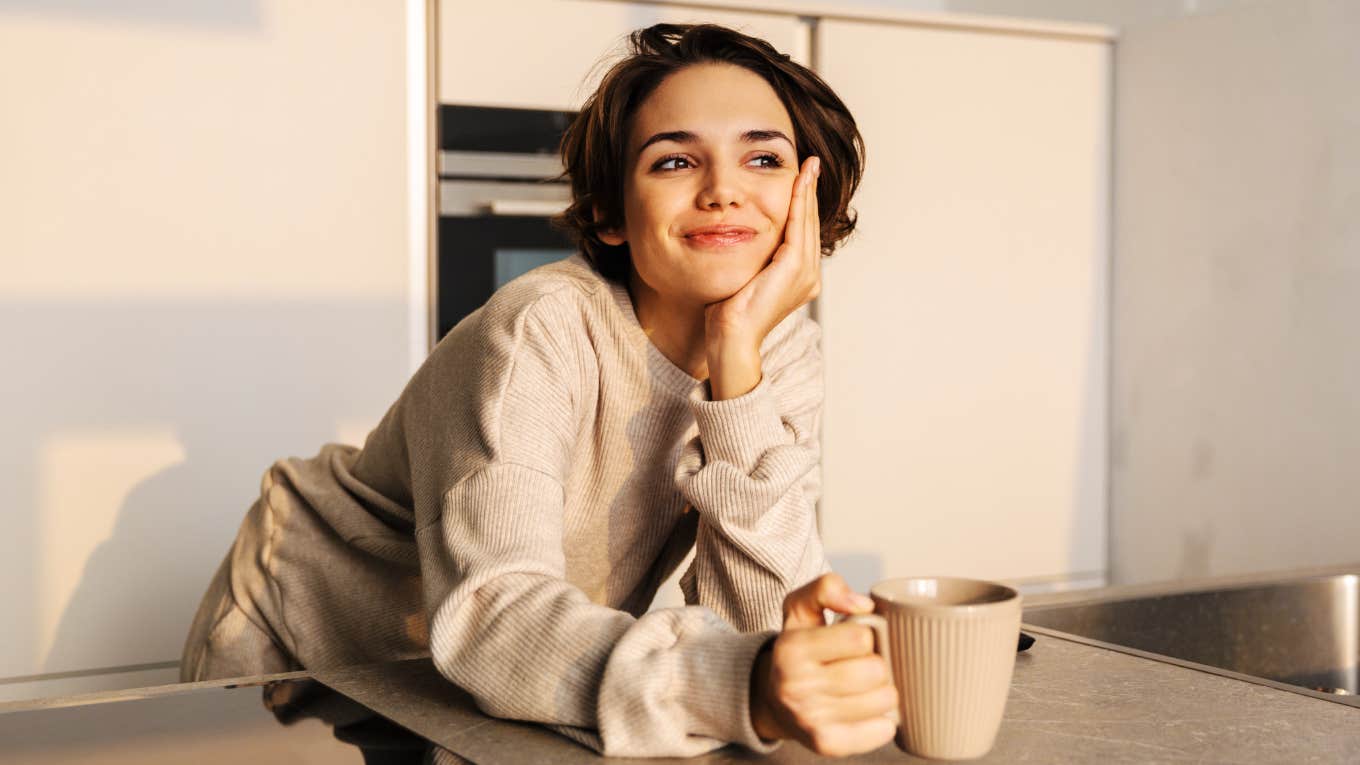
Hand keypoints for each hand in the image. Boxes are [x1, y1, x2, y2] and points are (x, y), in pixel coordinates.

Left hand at [705, 156, 822, 399]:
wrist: (730, 337)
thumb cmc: (729, 314)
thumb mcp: (745, 278)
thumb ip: (754, 259)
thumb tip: (739, 238)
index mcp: (799, 279)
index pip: (803, 233)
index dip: (803, 204)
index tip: (802, 178)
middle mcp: (808, 276)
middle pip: (810, 224)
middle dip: (810, 192)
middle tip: (810, 164)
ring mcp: (804, 273)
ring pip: (807, 222)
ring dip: (807, 191)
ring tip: (807, 167)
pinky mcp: (794, 268)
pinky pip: (798, 226)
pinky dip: (799, 202)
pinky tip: (797, 183)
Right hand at [749, 572, 897, 756]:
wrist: (773, 700)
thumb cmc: (797, 650)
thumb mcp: (801, 607)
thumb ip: (827, 587)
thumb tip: (862, 604)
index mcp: (791, 648)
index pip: (860, 638)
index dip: (866, 635)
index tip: (856, 640)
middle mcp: (796, 686)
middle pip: (875, 671)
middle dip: (877, 664)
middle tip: (864, 664)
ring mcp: (811, 719)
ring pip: (883, 701)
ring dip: (883, 691)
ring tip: (866, 687)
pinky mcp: (827, 744)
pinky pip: (882, 731)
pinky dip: (884, 720)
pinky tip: (867, 710)